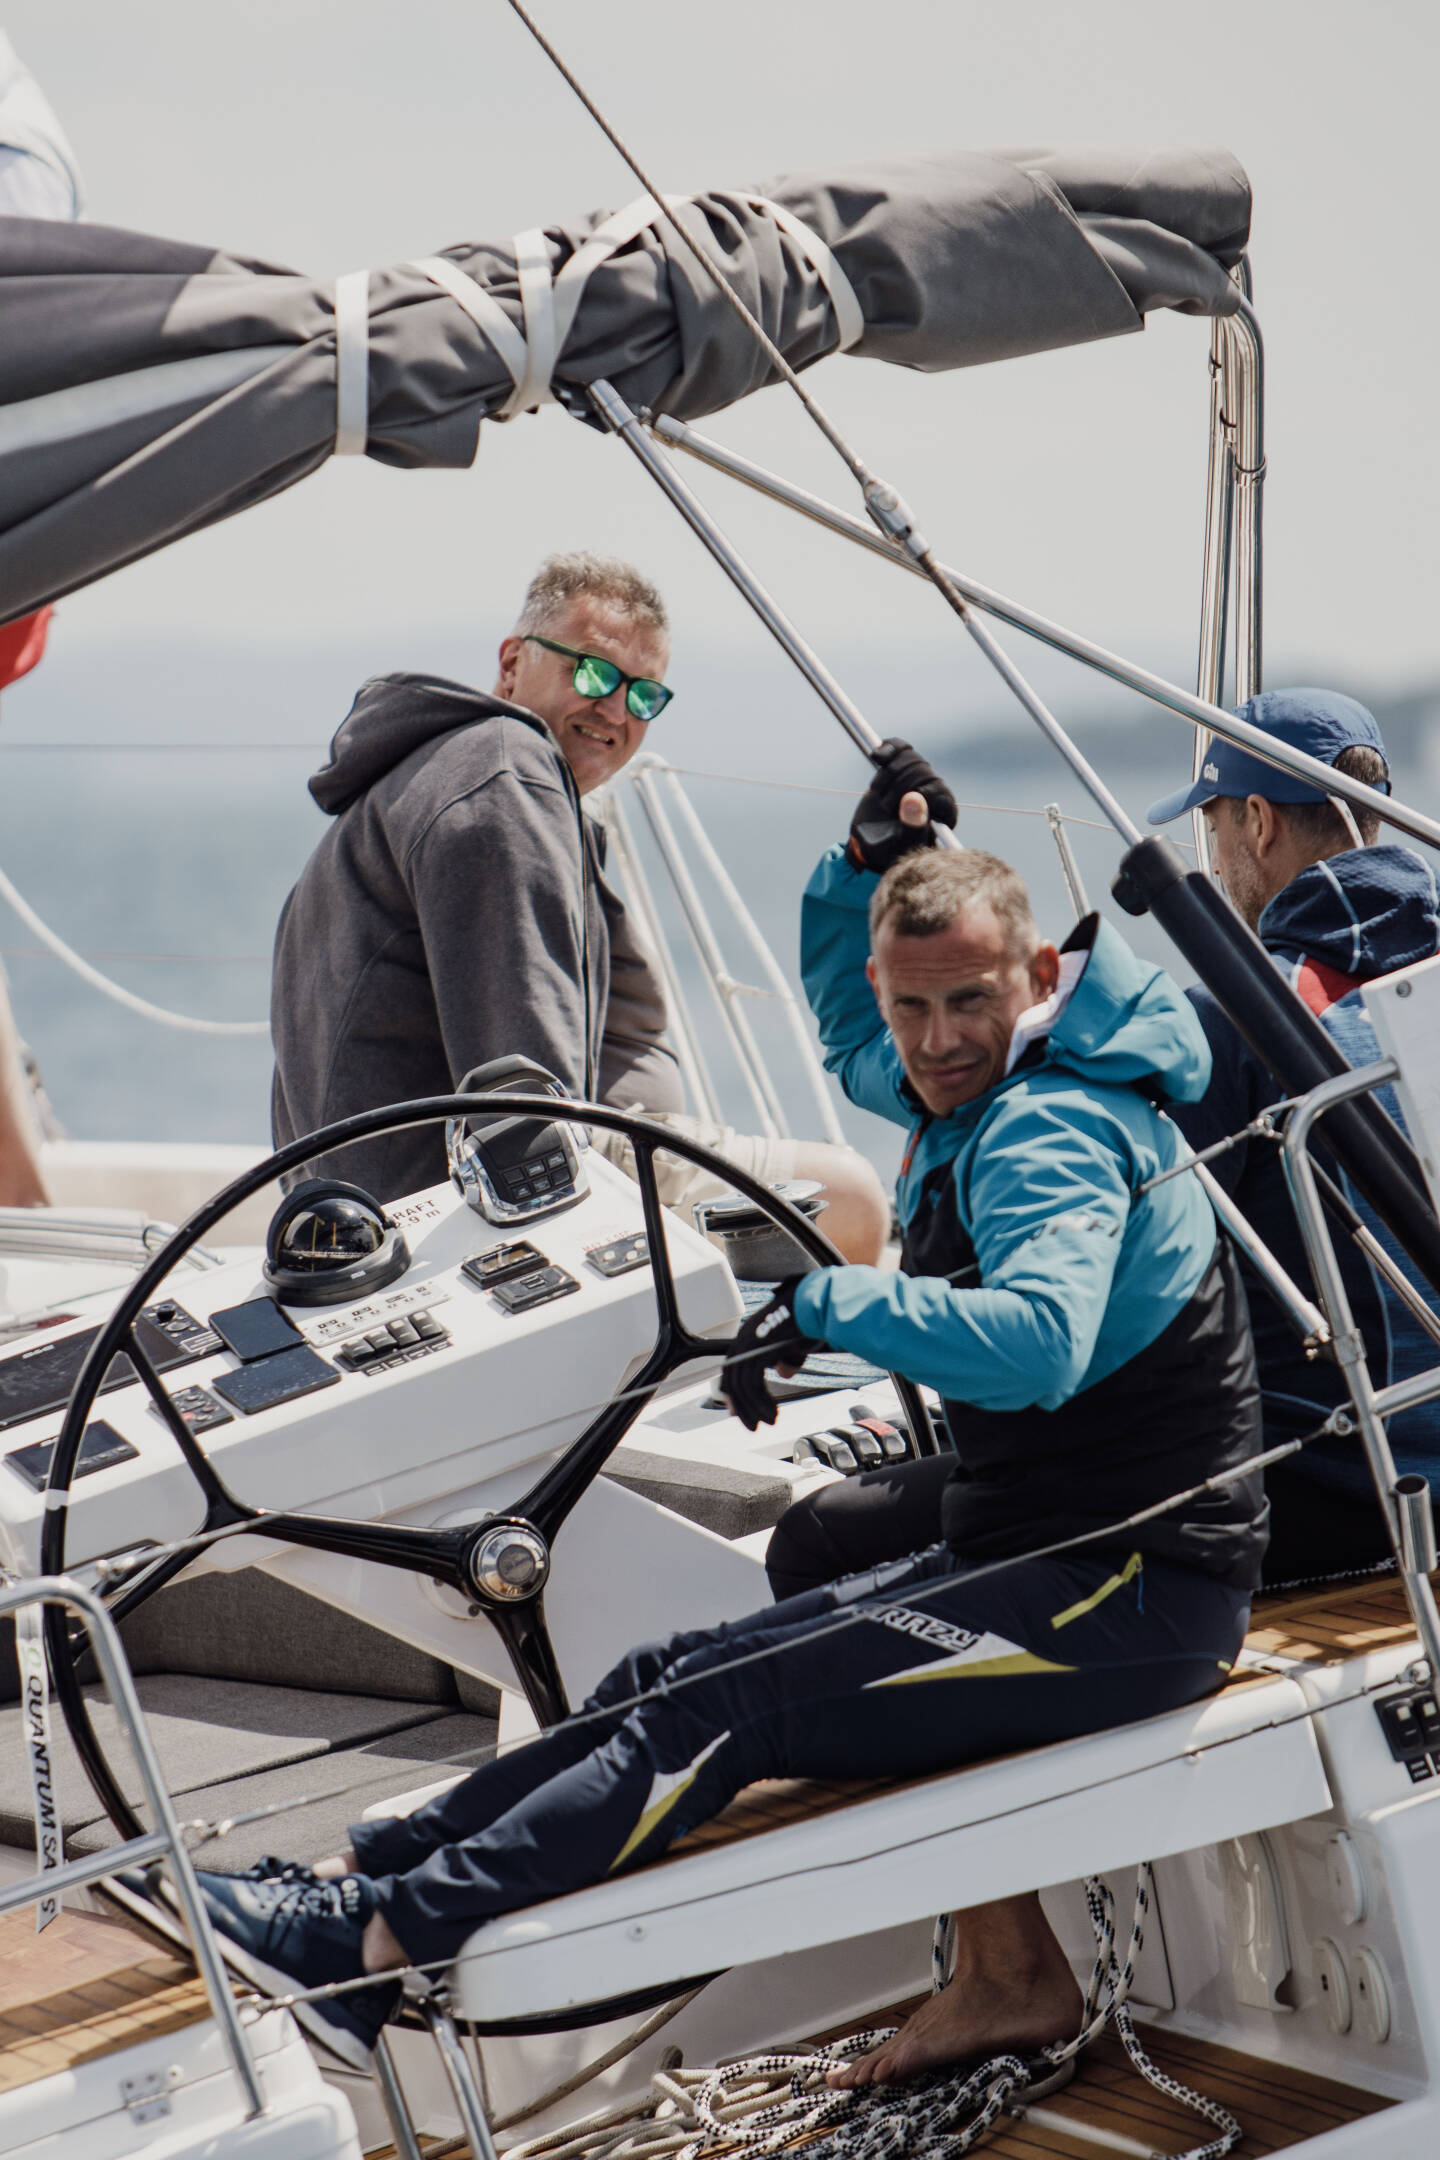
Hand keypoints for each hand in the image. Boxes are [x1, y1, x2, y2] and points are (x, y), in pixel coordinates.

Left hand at [719, 1277, 823, 1431]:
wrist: (814, 1304)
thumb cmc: (807, 1320)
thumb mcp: (794, 1344)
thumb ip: (785, 1358)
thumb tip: (784, 1374)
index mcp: (748, 1334)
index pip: (732, 1368)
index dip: (734, 1391)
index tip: (737, 1410)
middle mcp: (744, 1339)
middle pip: (733, 1380)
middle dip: (741, 1406)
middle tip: (751, 1425)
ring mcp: (749, 1345)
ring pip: (742, 1386)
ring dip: (754, 1408)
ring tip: (769, 1421)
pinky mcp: (759, 1352)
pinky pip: (753, 1385)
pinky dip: (761, 1403)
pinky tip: (773, 1413)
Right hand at [847, 740, 958, 872]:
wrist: (870, 843)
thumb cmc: (890, 850)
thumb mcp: (901, 844)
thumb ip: (911, 824)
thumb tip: (915, 798)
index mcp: (944, 812)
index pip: (940, 792)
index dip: (921, 795)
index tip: (901, 806)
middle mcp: (935, 792)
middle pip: (922, 772)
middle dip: (899, 788)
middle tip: (887, 808)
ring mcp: (917, 777)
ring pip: (909, 759)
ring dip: (888, 776)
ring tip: (879, 796)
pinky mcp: (900, 767)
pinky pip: (900, 748)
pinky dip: (888, 749)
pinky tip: (877, 755)